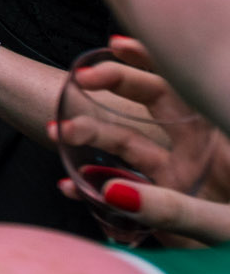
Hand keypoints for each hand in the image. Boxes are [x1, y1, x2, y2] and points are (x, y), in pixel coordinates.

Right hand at [53, 36, 229, 246]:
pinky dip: (95, 187)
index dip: (147, 59)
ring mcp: (179, 177)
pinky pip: (123, 188)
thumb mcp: (223, 227)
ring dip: (91, 137)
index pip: (181, 86)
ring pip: (128, 145)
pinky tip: (72, 188)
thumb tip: (109, 190)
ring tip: (59, 135)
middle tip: (77, 84)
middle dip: (111, 86)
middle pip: (150, 103)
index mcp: (218, 139)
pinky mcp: (163, 205)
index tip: (112, 47)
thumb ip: (173, 210)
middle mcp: (198, 151)